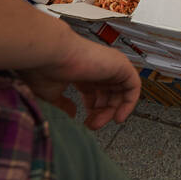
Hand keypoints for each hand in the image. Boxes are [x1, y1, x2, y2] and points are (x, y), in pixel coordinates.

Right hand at [18, 34, 140, 129]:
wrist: (52, 53)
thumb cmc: (46, 68)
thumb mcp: (51, 94)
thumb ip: (62, 105)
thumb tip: (72, 113)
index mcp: (83, 72)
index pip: (95, 92)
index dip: (92, 110)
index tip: (85, 122)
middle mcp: (98, 68)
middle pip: (109, 95)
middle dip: (101, 113)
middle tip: (92, 125)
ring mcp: (110, 65)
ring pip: (120, 93)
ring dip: (111, 112)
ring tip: (98, 124)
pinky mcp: (121, 65)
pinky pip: (133, 86)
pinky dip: (129, 103)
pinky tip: (118, 116)